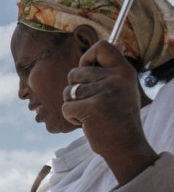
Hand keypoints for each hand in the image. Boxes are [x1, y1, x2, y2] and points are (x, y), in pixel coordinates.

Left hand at [62, 40, 156, 183]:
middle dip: (73, 90)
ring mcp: (105, 92)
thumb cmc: (117, 118)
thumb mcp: (121, 89)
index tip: (86, 71)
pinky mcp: (92, 107)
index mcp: (124, 71)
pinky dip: (70, 117)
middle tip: (89, 103)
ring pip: (68, 91)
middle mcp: (116, 78)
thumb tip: (96, 53)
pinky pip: (66, 107)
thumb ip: (109, 73)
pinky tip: (85, 123)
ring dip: (72, 105)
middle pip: (75, 73)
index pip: (103, 46)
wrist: (125, 145)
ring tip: (89, 114)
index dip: (87, 57)